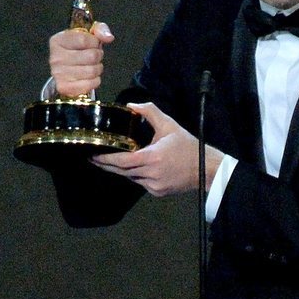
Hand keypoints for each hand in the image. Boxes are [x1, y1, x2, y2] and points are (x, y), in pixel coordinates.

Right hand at [48, 21, 113, 96]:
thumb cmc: (77, 51)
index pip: (84, 39)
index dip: (95, 42)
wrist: (66, 72)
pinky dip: (95, 81)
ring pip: (92, 71)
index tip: (93, 44)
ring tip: (93, 66)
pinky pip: (90, 84)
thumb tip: (108, 37)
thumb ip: (99, 30)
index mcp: (58, 40)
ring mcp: (59, 74)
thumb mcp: (87, 34)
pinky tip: (90, 77)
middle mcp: (56, 57)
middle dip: (98, 56)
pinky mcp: (64, 88)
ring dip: (98, 69)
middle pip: (91, 56)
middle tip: (94, 57)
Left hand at [92, 102, 222, 196]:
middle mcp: (151, 174)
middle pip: (122, 172)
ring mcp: (154, 186)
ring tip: (110, 161)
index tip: (93, 155)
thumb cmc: (187, 146)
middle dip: (107, 165)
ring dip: (121, 170)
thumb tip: (131, 105)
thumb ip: (149, 111)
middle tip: (94, 158)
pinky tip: (133, 168)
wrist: (205, 168)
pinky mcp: (157, 192)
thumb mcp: (169, 125)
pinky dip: (135, 175)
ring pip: (130, 178)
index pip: (122, 161)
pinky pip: (140, 183)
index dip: (106, 160)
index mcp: (152, 158)